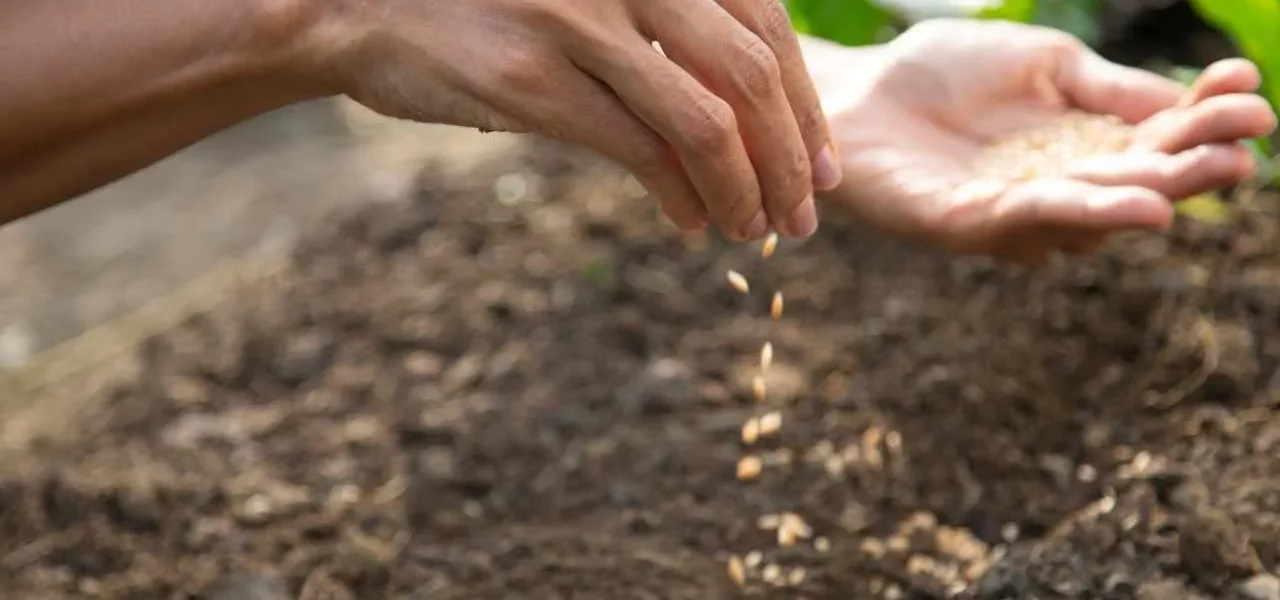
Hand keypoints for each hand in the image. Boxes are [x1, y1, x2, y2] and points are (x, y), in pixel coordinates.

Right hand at [317, 0, 841, 239]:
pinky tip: (694, 223)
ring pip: (703, 122)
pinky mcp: (531, 82)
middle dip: (791, 156)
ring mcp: (578, 23)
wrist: (363, 4)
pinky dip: (684, 196)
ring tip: (757, 229)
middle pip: (749, 74)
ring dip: (746, 189)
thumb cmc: (492, 1)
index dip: (807, 102)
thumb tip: (748, 113)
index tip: (823, 164)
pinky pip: (639, 151)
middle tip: (805, 212)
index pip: (765, 21)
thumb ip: (665, 28)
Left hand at [803, 19, 1276, 263]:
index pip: (1159, 137)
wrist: (858, 86)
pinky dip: (1074, 212)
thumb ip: (1108, 87)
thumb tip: (1190, 99)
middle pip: (1135, 184)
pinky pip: (1024, 221)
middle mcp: (1059, 187)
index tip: (1250, 92)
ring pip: (1086, 214)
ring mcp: (1013, 213)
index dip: (1205, 119)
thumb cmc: (945, 72)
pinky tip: (1125, 204)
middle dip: (1189, 168)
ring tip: (1180, 189)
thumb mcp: (1045, 65)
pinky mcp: (963, 226)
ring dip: (1136, 199)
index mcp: (1085, 144)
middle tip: (1240, 151)